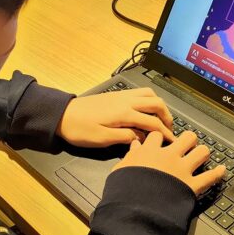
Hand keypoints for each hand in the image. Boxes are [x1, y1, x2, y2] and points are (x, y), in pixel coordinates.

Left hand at [56, 88, 174, 147]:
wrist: (62, 115)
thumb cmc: (80, 129)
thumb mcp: (102, 139)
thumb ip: (125, 137)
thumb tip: (142, 137)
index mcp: (124, 113)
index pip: (152, 122)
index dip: (165, 133)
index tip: (172, 142)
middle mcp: (126, 100)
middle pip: (156, 103)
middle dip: (167, 116)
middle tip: (169, 129)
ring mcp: (121, 95)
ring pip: (149, 94)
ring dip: (158, 105)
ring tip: (159, 119)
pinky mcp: (116, 94)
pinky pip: (139, 92)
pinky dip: (149, 100)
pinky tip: (145, 111)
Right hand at [113, 131, 224, 195]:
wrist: (137, 207)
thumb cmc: (125, 189)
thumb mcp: (120, 170)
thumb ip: (130, 156)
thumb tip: (134, 146)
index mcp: (150, 151)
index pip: (158, 135)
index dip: (160, 137)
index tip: (160, 141)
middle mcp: (169, 156)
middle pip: (186, 138)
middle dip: (188, 140)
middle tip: (187, 145)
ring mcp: (183, 170)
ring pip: (201, 152)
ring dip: (202, 153)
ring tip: (202, 154)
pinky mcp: (192, 185)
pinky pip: (210, 177)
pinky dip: (218, 173)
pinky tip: (222, 170)